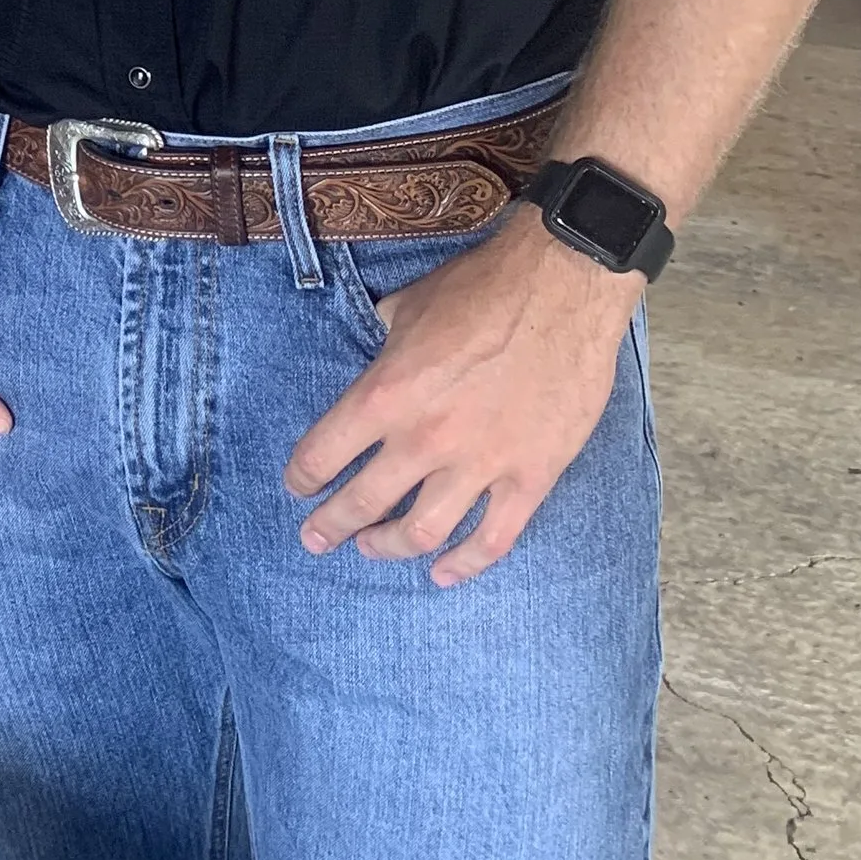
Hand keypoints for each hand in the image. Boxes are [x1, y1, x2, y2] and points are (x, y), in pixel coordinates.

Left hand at [284, 210, 636, 586]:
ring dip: (388, 547)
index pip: (323, 454)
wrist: (564, 285)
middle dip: (330, 526)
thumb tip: (374, 356)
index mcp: (386, 395)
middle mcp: (425, 439)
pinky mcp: (531, 476)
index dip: (303, 478)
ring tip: (371, 549)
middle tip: (315, 539)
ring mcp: (480, 464)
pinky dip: (464, 565)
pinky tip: (442, 574)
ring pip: (421, 532)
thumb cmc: (482, 287)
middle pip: (362, 503)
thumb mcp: (408, 306)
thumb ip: (382, 344)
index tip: (297, 488)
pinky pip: (493, 539)